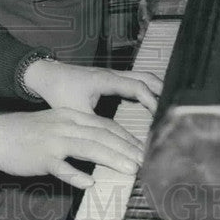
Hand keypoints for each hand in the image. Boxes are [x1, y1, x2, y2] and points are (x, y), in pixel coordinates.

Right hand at [0, 107, 143, 188]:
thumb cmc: (26, 132)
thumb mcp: (55, 124)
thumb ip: (78, 132)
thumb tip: (102, 143)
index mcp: (70, 116)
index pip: (105, 125)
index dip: (126, 137)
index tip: (142, 149)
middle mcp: (65, 125)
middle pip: (102, 135)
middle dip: (127, 148)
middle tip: (145, 161)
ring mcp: (54, 141)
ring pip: (89, 148)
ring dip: (112, 158)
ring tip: (130, 169)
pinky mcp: (42, 158)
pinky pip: (61, 168)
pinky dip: (76, 175)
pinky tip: (89, 184)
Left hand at [23, 59, 162, 115]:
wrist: (45, 76)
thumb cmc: (59, 91)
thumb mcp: (77, 112)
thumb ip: (96, 127)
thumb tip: (113, 145)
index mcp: (107, 79)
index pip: (138, 87)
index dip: (151, 101)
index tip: (160, 116)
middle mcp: (112, 74)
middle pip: (146, 76)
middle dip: (161, 91)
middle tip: (174, 108)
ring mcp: (111, 74)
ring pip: (141, 76)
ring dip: (154, 89)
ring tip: (167, 106)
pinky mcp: (109, 78)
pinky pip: (133, 80)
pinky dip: (144, 89)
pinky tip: (147, 102)